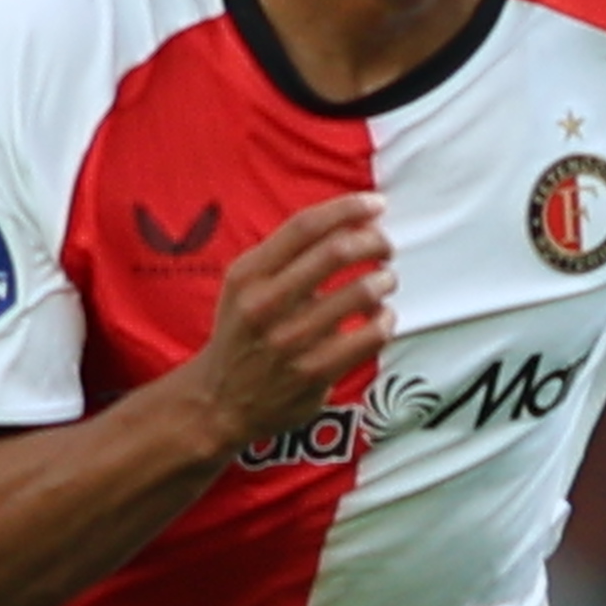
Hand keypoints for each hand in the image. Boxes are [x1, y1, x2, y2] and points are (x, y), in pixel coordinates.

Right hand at [193, 194, 393, 450]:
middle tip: (385, 247)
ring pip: (361, 292)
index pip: (304, 226)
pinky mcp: (314, 372)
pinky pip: (369, 336)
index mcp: (248, 275)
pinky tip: (381, 318)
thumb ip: (284, 256)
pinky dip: (385, 320)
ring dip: (384, 280)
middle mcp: (266, 304)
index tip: (376, 204)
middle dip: (374, 241)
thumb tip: (346, 222)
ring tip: (385, 281)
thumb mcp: (244, 287)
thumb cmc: (242, 334)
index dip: (347, 208)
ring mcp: (291, 340)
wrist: (219, 401)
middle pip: (336, 251)